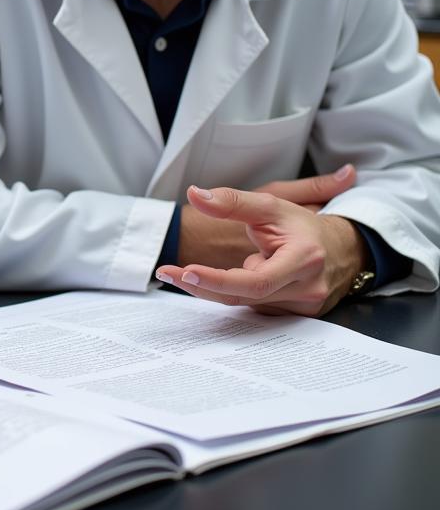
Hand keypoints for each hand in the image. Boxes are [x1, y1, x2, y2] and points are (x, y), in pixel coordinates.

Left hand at [158, 185, 370, 315]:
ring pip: (246, 303)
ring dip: (213, 287)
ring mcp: (303, 307)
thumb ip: (232, 201)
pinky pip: (255, 306)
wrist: (344, 249)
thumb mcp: (269, 205)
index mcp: (303, 259)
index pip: (256, 280)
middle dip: (201, 285)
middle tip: (167, 272)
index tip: (186, 270)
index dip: (219, 280)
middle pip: (244, 296)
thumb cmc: (303, 225)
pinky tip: (228, 277)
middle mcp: (306, 289)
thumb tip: (195, 194)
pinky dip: (234, 291)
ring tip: (189, 270)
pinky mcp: (296, 315)